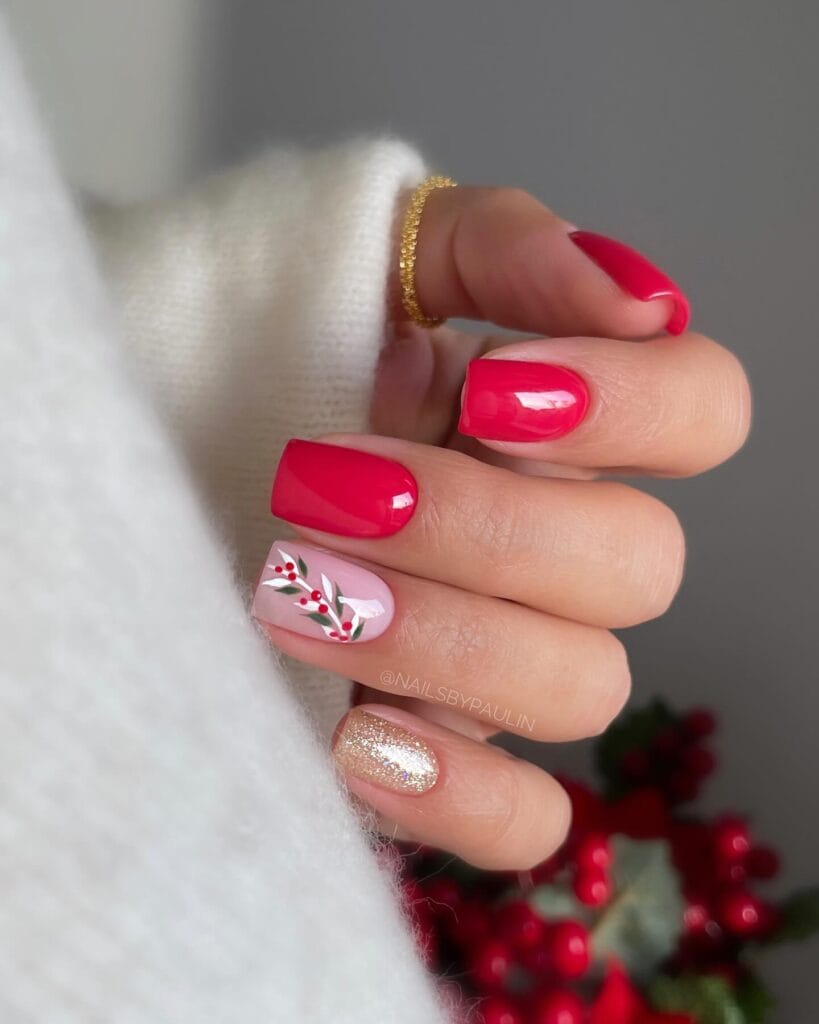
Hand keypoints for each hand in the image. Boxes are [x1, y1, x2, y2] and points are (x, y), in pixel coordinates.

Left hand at [252, 185, 749, 868]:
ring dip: (442, 639)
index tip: (492, 394)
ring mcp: (505, 661)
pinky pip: (522, 819)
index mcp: (560, 425)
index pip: (706, 408)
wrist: (149, 442)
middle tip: (327, 487)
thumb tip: (631, 295)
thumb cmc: (262, 342)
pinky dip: (455, 791)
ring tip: (296, 590)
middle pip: (639, 562)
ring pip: (582, 685)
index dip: (635, 408)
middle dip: (484, 526)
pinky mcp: (441, 758)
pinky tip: (352, 737)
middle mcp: (556, 546)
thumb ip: (501, 245)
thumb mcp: (371, 259)